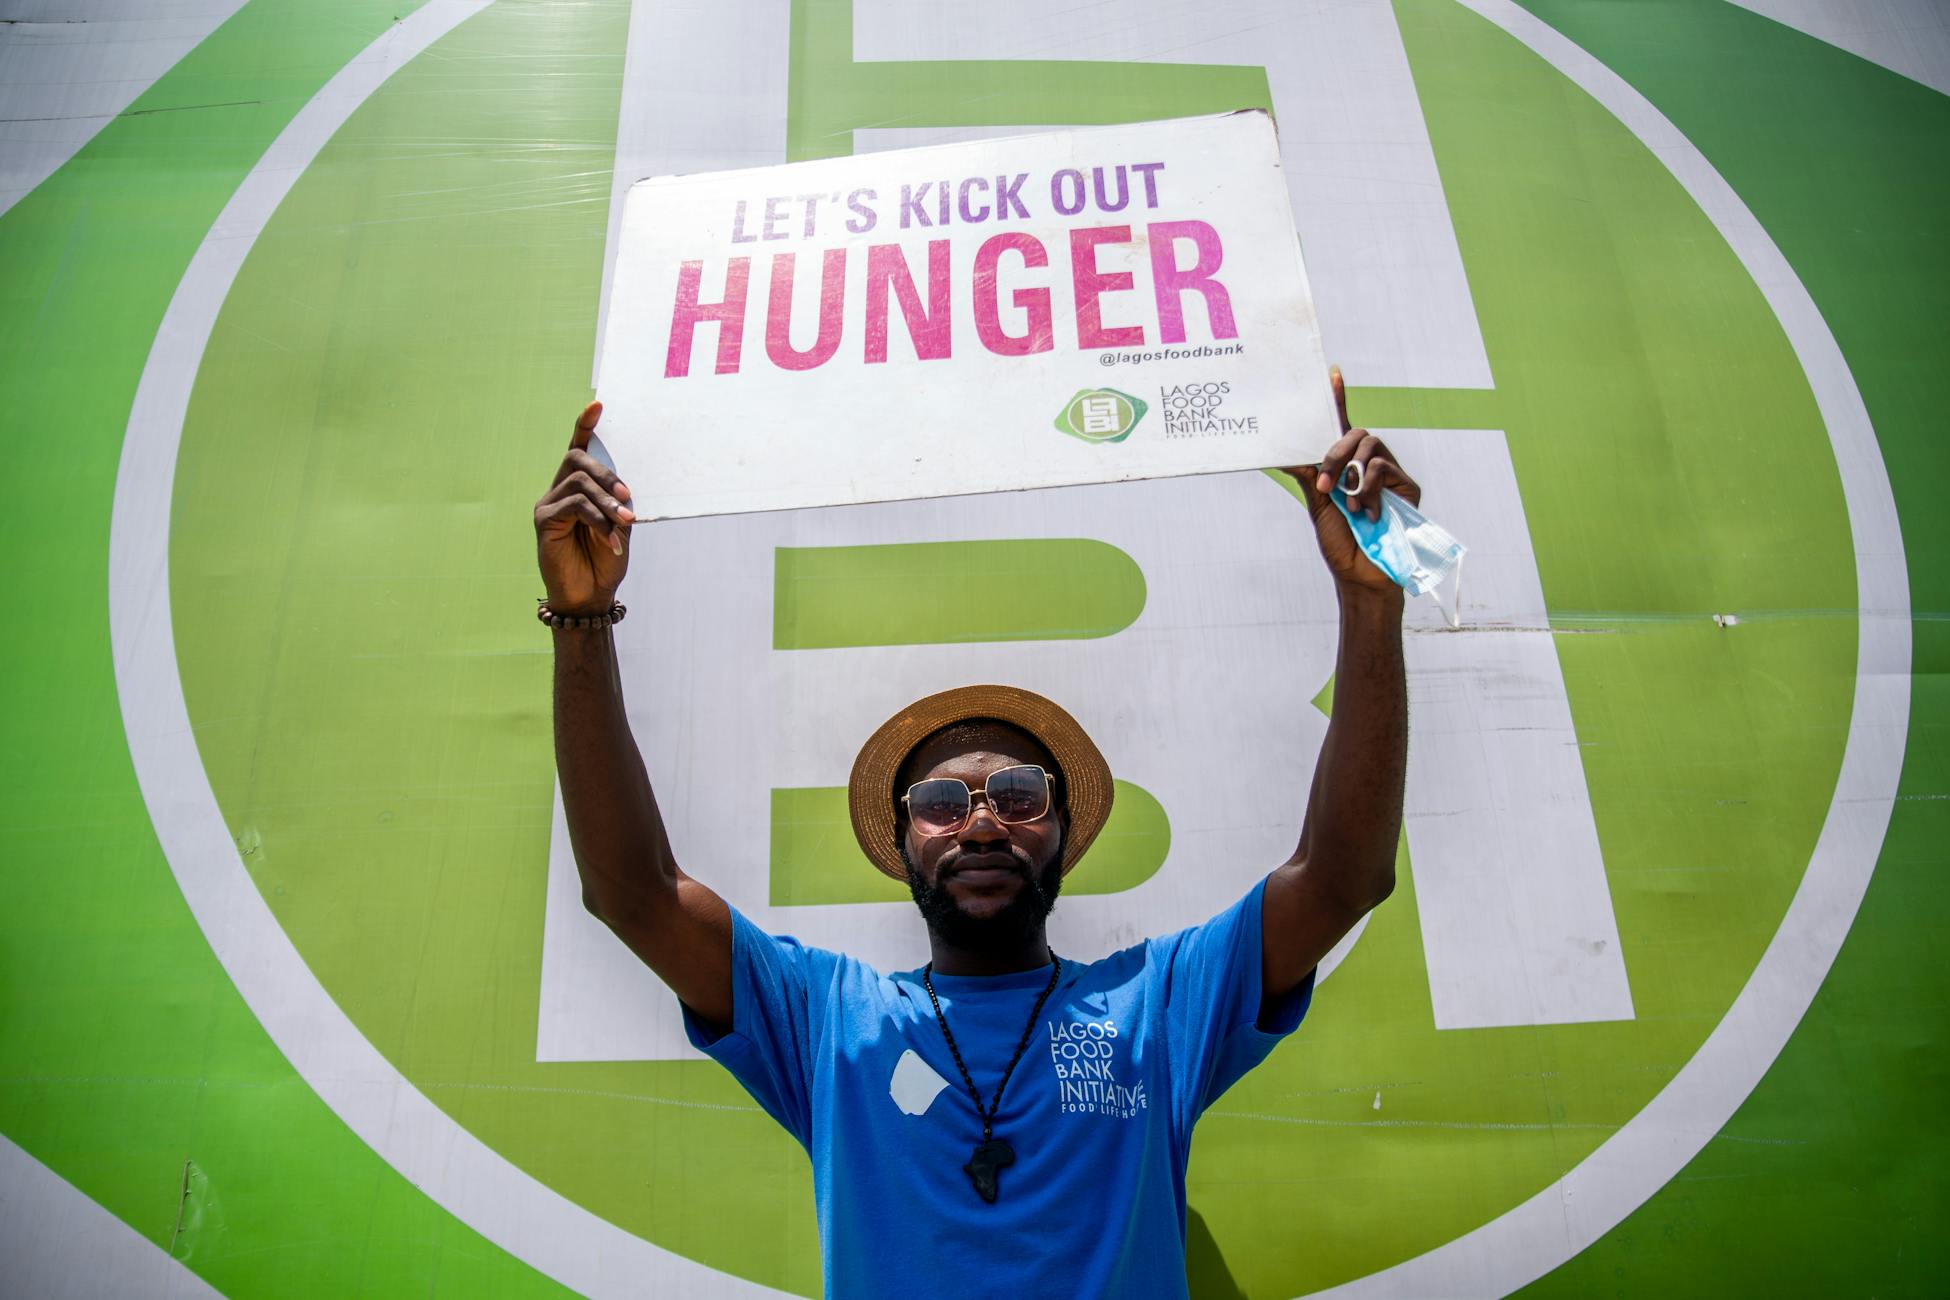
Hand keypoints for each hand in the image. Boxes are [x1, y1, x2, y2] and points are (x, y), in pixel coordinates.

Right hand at [534, 401, 634, 615]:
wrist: (590, 596)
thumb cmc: (604, 562)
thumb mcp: (619, 528)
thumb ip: (617, 504)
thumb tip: (622, 489)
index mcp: (578, 489)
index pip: (577, 449)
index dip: (584, 425)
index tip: (597, 404)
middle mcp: (558, 490)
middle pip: (577, 459)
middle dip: (605, 474)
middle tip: (627, 497)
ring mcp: (548, 504)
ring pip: (578, 483)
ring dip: (607, 502)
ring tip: (625, 521)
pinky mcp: (544, 521)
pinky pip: (574, 507)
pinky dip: (598, 521)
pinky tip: (611, 540)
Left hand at [1283, 366, 1420, 595]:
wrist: (1362, 575)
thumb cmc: (1341, 544)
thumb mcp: (1318, 506)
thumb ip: (1308, 474)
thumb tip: (1284, 452)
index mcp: (1344, 468)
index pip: (1341, 427)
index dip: (1339, 400)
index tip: (1332, 373)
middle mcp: (1367, 465)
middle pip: (1354, 432)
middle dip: (1335, 452)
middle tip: (1325, 483)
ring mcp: (1388, 474)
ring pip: (1369, 444)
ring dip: (1350, 471)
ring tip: (1347, 502)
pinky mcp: (1406, 485)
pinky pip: (1382, 466)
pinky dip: (1368, 487)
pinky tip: (1367, 511)